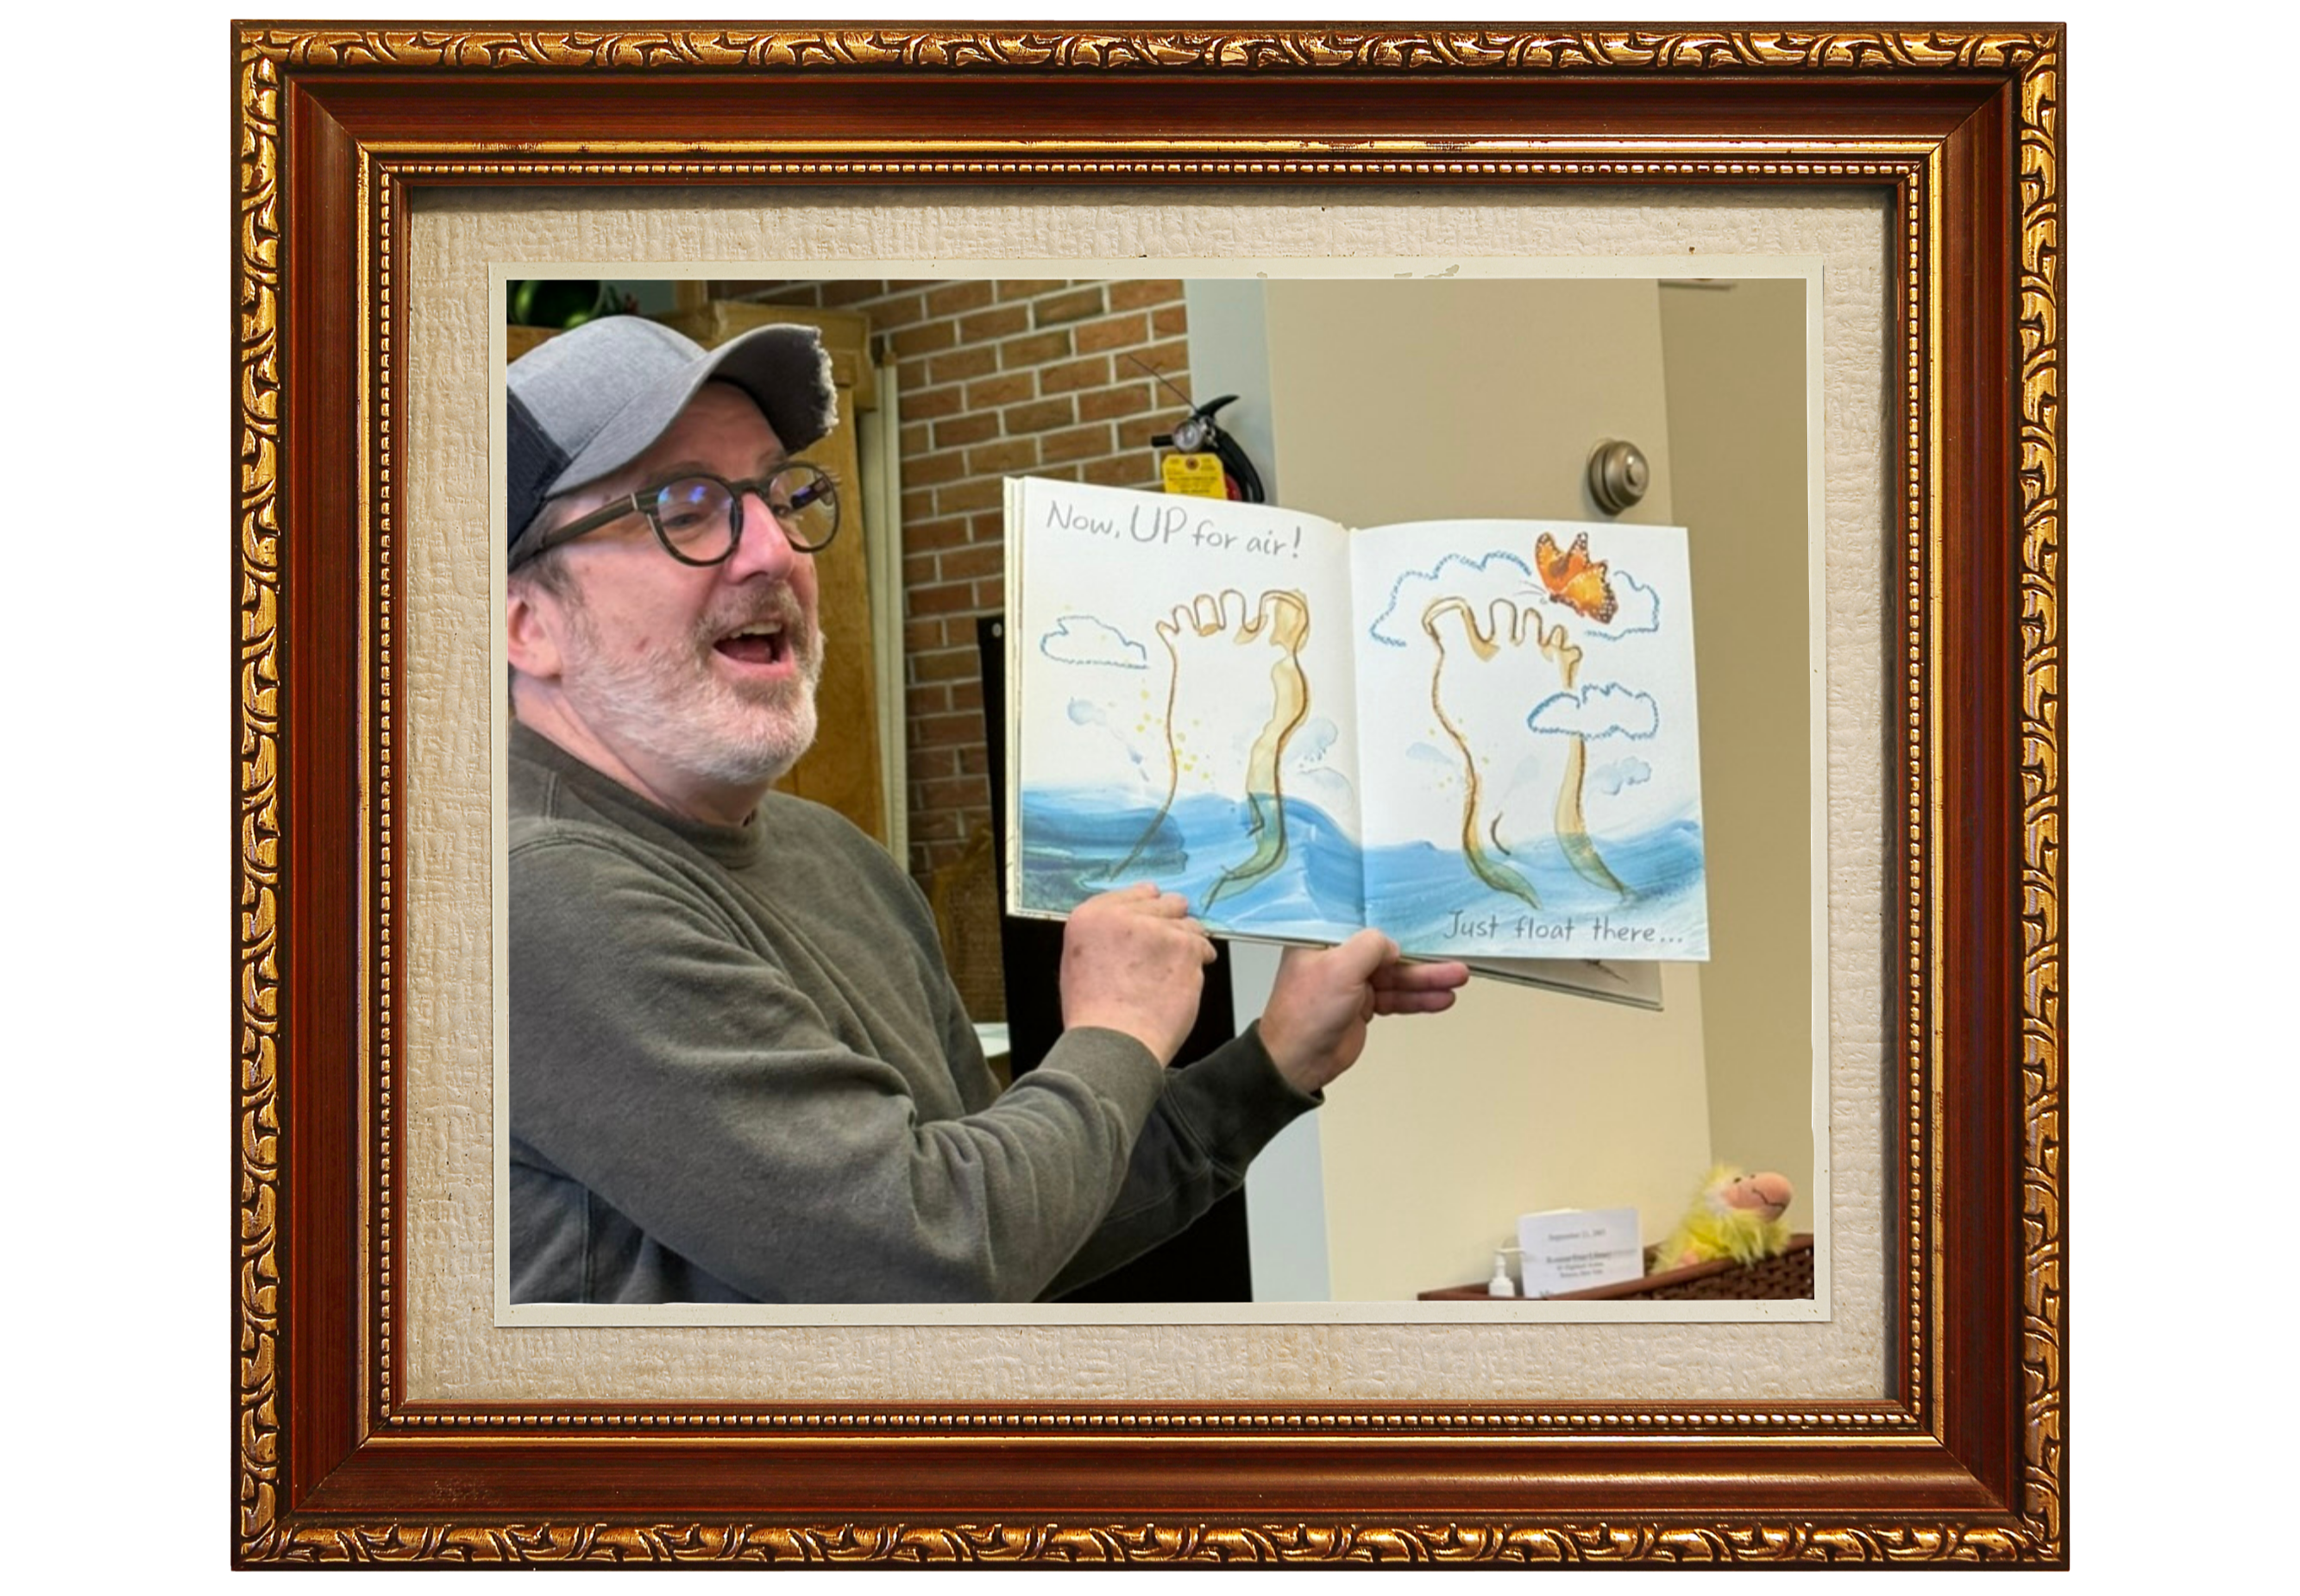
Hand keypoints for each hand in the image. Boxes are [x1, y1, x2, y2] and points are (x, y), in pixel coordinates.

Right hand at [1059, 884, 1216, 1063]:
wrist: (1113, 1043)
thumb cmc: (1094, 1016)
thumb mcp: (1077, 963)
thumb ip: (1104, 934)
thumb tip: (1132, 924)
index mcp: (1091, 916)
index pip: (1133, 893)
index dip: (1149, 907)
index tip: (1156, 917)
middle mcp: (1123, 916)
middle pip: (1165, 902)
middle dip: (1171, 921)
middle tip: (1168, 946)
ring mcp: (1157, 930)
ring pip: (1188, 924)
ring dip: (1187, 942)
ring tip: (1174, 971)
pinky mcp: (1185, 948)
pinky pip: (1203, 946)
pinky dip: (1200, 960)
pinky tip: (1185, 978)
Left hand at [1258, 930, 1469, 1094]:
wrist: (1297, 1062)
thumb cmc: (1305, 1012)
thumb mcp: (1339, 968)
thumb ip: (1370, 947)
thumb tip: (1393, 944)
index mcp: (1324, 940)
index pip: (1366, 922)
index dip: (1396, 921)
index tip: (1426, 918)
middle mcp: (1338, 958)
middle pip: (1389, 952)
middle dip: (1422, 957)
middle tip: (1452, 959)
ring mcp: (1352, 983)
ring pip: (1397, 977)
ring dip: (1427, 980)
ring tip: (1457, 979)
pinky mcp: (1363, 1006)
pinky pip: (1396, 998)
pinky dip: (1418, 999)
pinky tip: (1440, 999)